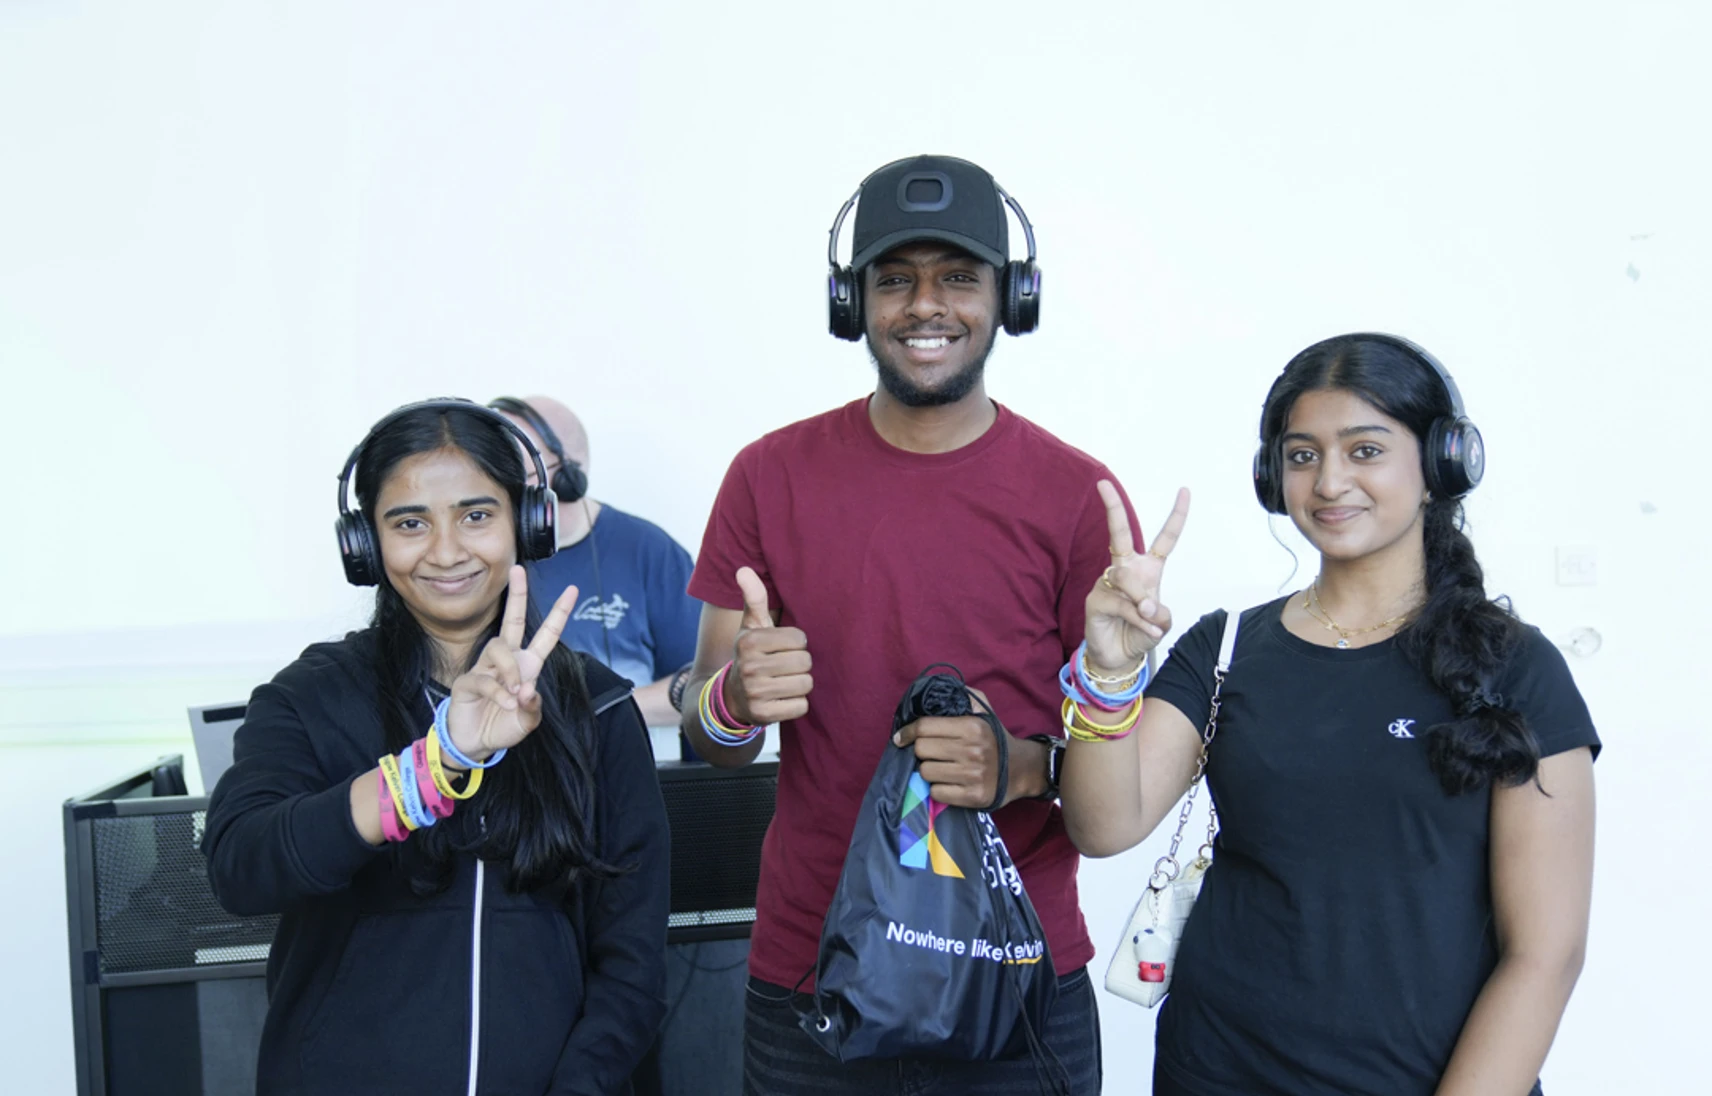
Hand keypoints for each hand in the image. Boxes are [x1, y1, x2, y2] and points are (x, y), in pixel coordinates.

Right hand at [446, 566, 577, 762]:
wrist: (476, 744)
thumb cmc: (503, 726)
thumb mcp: (528, 722)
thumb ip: (534, 707)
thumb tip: (529, 689)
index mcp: (528, 665)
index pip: (546, 634)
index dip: (559, 613)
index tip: (572, 590)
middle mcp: (507, 661)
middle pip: (512, 621)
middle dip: (516, 595)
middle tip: (518, 570)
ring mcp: (485, 668)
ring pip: (499, 648)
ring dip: (511, 670)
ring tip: (516, 692)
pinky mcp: (467, 682)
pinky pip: (484, 678)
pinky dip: (499, 693)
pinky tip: (507, 703)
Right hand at [724, 566, 812, 725]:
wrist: (733, 696)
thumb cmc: (752, 654)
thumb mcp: (751, 626)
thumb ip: (754, 598)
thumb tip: (743, 569)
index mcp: (749, 641)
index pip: (800, 639)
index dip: (796, 643)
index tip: (781, 648)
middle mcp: (749, 666)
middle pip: (805, 662)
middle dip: (800, 665)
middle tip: (784, 667)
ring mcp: (754, 693)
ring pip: (805, 685)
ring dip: (799, 685)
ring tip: (783, 682)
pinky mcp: (763, 715)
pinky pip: (800, 707)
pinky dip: (796, 704)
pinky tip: (781, 699)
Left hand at [893, 687, 1007, 807]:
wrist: (1022, 769)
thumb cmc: (995, 738)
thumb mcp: (985, 711)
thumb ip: (964, 696)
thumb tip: (936, 689)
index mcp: (972, 726)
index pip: (924, 727)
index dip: (907, 732)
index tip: (900, 738)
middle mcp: (972, 750)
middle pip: (921, 750)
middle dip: (922, 752)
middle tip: (932, 753)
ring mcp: (973, 775)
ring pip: (926, 772)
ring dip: (929, 771)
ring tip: (942, 768)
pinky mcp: (973, 797)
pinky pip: (937, 792)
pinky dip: (938, 788)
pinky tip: (950, 783)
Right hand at [1084, 481, 1189, 674]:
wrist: (1120, 658)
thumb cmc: (1141, 633)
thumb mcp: (1160, 622)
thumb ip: (1159, 612)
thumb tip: (1144, 603)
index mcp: (1148, 569)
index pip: (1164, 539)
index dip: (1176, 516)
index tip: (1184, 490)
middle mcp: (1126, 570)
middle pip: (1118, 533)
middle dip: (1112, 507)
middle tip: (1103, 484)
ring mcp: (1107, 583)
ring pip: (1127, 580)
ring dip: (1141, 602)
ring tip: (1148, 618)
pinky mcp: (1095, 599)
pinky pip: (1121, 604)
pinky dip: (1136, 618)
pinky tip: (1143, 628)